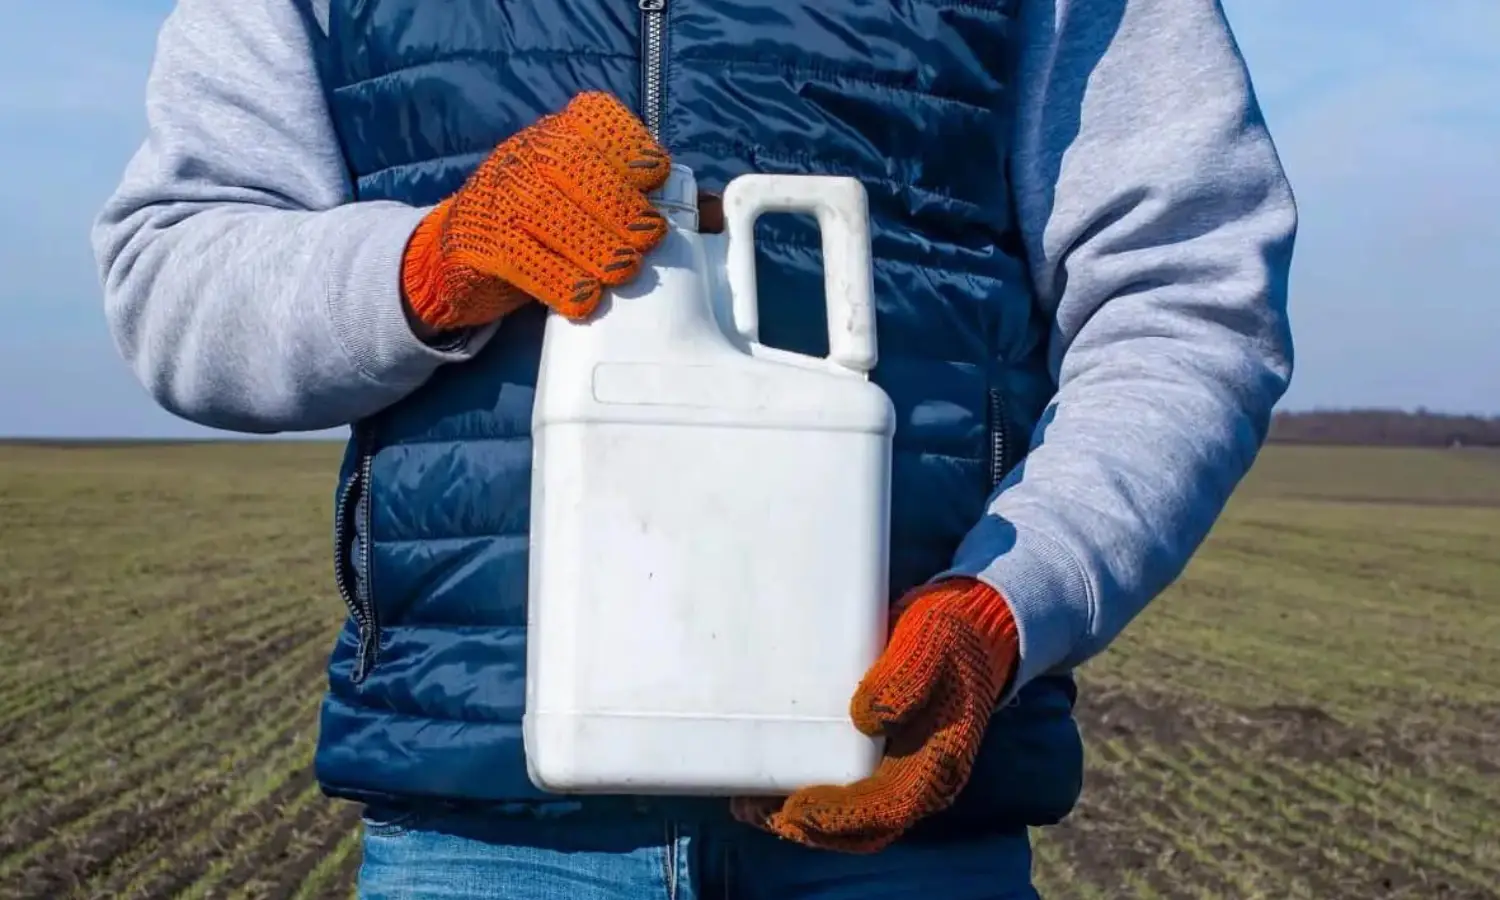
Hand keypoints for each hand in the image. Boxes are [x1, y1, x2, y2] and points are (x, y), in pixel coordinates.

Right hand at [400, 92, 671, 330]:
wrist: (458, 263)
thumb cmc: (544, 231)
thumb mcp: (588, 207)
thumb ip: (646, 203)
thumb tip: (714, 209)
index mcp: (558, 136)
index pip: (594, 117)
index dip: (628, 143)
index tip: (656, 174)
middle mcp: (525, 156)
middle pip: (569, 162)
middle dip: (616, 198)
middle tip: (649, 237)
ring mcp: (496, 195)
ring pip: (543, 207)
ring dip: (591, 240)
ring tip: (622, 269)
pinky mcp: (475, 241)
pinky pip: (514, 254)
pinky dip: (554, 278)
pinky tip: (584, 299)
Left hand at [732, 578, 1018, 853]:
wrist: (973, 628)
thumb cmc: (950, 633)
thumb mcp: (933, 639)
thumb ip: (907, 675)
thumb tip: (866, 718)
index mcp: (940, 760)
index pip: (887, 807)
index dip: (840, 815)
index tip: (794, 806)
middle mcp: (922, 780)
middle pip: (862, 828)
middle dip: (807, 827)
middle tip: (752, 808)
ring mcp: (903, 775)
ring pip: (852, 821)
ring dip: (801, 821)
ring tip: (747, 804)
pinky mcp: (885, 762)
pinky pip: (849, 796)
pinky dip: (811, 800)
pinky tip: (771, 785)